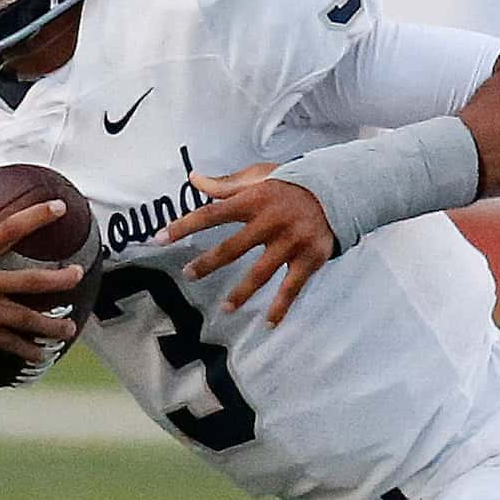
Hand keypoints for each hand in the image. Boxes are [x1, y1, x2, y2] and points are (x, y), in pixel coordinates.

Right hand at [0, 189, 87, 360]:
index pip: (10, 230)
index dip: (36, 217)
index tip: (59, 208)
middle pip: (31, 282)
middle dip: (60, 280)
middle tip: (79, 275)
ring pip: (27, 320)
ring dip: (52, 326)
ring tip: (70, 330)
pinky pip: (8, 345)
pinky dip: (27, 351)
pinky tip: (42, 355)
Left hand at [160, 163, 337, 325]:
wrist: (339, 190)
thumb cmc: (292, 183)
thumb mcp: (260, 176)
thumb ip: (226, 184)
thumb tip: (194, 180)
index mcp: (254, 199)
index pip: (212, 214)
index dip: (184, 226)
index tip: (160, 238)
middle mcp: (270, 221)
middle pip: (233, 247)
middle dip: (208, 263)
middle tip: (189, 275)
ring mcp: (291, 242)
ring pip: (261, 273)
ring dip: (241, 293)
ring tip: (225, 308)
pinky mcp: (309, 258)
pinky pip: (292, 288)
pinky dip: (281, 307)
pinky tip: (269, 323)